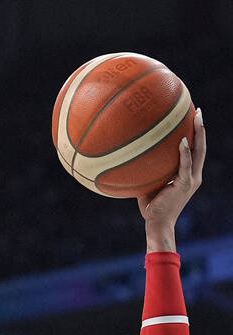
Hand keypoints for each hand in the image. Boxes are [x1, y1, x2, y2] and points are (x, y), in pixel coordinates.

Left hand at [138, 109, 204, 240]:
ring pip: (198, 153)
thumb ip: (148, 169)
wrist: (157, 223)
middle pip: (201, 148)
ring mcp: (191, 180)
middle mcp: (193, 176)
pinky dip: (184, 153)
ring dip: (199, 134)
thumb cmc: (150, 206)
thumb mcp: (150, 184)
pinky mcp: (185, 185)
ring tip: (196, 117)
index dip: (196, 135)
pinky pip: (185, 165)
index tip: (193, 118)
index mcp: (188, 175)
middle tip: (199, 111)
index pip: (195, 151)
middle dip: (201, 128)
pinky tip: (182, 140)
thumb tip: (133, 154)